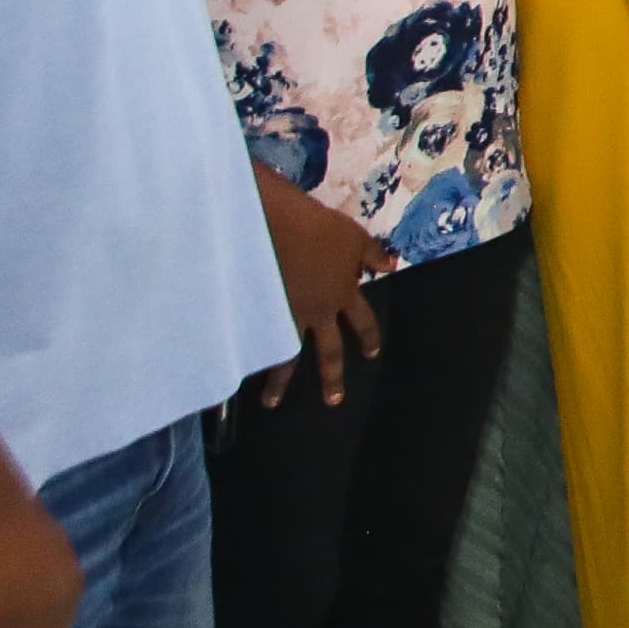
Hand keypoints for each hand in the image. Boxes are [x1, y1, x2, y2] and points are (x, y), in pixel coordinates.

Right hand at [254, 183, 389, 408]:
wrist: (271, 225)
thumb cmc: (316, 227)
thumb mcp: (353, 236)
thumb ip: (372, 254)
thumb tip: (389, 266)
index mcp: (342, 294)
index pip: (363, 322)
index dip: (369, 338)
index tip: (371, 355)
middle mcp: (315, 313)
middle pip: (328, 352)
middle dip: (332, 377)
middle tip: (334, 400)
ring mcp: (284, 316)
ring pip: (285, 357)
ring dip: (278, 382)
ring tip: (272, 402)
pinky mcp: (256, 313)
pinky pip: (255, 343)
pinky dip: (248, 360)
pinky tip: (239, 374)